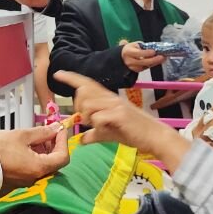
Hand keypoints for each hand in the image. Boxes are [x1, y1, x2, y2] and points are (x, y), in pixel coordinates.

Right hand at [0, 124, 69, 193]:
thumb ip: (42, 132)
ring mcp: (27, 180)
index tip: (59, 129)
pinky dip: (35, 156)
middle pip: (55, 161)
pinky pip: (34, 168)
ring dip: (44, 150)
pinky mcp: (19, 179)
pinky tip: (28, 145)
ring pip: (44, 164)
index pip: (63, 156)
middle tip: (49, 130)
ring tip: (36, 136)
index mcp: (39, 167)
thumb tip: (55, 128)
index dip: (63, 141)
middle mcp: (36, 177)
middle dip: (54, 144)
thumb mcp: (22, 135)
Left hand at [53, 70, 189, 170]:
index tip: (58, 73)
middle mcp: (111, 98)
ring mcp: (116, 105)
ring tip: (98, 125)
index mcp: (108, 98)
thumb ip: (94, 134)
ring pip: (89, 105)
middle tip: (86, 119)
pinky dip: (98, 126)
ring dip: (88, 118)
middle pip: (84, 92)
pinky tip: (106, 129)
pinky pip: (98, 118)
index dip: (72, 78)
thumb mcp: (109, 133)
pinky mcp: (120, 115)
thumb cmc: (133, 132)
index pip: (87, 84)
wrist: (154, 136)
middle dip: (79, 106)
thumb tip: (81, 140)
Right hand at [121, 41, 165, 73]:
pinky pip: (146, 68)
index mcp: (128, 52)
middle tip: (162, 57)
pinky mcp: (136, 70)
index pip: (138, 53)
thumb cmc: (131, 48)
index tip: (154, 51)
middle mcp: (130, 61)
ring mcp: (133, 67)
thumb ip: (143, 47)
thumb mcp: (135, 44)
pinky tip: (158, 61)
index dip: (146, 53)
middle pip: (143, 62)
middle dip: (154, 59)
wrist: (123, 56)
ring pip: (146, 66)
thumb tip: (155, 48)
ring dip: (155, 62)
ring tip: (163, 58)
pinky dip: (153, 64)